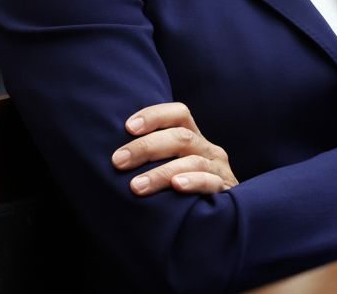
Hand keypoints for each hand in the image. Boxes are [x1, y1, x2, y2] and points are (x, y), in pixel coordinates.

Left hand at [113, 102, 237, 195]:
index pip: (178, 114)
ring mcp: (218, 169)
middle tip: (118, 161)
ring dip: (161, 172)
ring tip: (136, 186)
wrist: (219, 221)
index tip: (128, 127)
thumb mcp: (170, 169)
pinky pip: (210, 182)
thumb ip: (152, 160)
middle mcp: (207, 149)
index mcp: (193, 139)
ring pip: (192, 160)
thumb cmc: (182, 194)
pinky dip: (193, 181)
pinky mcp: (224, 190)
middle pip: (181, 136)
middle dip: (146, 147)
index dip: (154, 115)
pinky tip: (177, 186)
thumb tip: (112, 159)